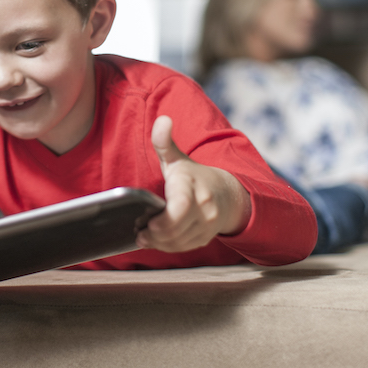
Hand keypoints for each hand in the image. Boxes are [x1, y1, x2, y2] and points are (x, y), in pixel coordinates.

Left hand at [136, 116, 249, 252]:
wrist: (228, 194)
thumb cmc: (194, 176)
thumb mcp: (177, 159)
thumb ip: (164, 142)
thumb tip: (162, 119)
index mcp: (192, 186)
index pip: (180, 208)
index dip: (162, 221)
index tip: (147, 222)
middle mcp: (204, 207)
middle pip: (176, 230)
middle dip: (154, 235)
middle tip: (139, 231)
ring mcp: (208, 225)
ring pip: (179, 242)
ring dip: (159, 243)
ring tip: (144, 236)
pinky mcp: (206, 238)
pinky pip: (184, 247)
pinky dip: (168, 246)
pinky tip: (157, 240)